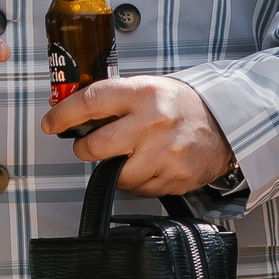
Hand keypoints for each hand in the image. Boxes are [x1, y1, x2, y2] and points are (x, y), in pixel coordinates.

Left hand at [42, 74, 234, 195]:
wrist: (226, 124)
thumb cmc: (183, 105)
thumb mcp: (149, 88)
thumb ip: (115, 100)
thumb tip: (74, 113)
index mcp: (143, 94)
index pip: (91, 101)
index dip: (64, 115)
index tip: (52, 123)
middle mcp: (153, 122)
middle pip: (96, 146)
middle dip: (84, 149)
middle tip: (87, 146)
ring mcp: (165, 153)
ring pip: (116, 174)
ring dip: (113, 169)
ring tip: (126, 156)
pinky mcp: (174, 177)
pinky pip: (138, 189)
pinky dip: (136, 181)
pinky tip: (148, 165)